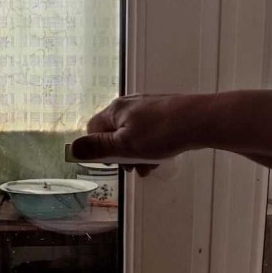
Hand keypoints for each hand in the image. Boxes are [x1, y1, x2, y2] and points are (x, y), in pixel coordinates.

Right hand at [71, 94, 205, 171]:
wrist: (200, 120)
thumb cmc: (162, 133)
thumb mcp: (125, 146)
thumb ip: (98, 148)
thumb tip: (71, 149)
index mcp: (115, 111)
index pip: (92, 130)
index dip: (98, 149)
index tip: (111, 162)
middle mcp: (128, 105)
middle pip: (113, 133)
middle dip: (121, 154)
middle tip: (132, 167)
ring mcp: (146, 107)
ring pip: (133, 135)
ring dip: (137, 154)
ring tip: (149, 166)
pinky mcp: (163, 112)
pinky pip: (149, 133)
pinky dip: (151, 147)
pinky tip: (160, 158)